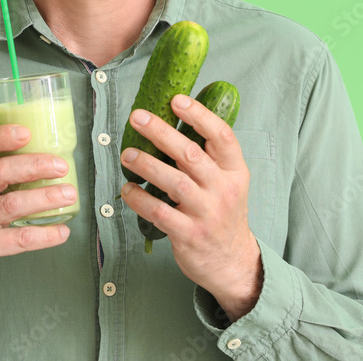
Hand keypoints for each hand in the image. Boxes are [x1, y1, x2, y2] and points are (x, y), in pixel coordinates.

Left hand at [119, 94, 262, 321]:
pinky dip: (139, 199)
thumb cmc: (223, 214)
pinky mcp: (188, 234)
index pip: (222, 136)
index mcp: (235, 172)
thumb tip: (172, 122)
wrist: (232, 262)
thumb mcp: (229, 183)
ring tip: (127, 154)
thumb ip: (208, 158)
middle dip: (161, 132)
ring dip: (147, 164)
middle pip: (191, 154)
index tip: (177, 100)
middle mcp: (223, 190)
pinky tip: (127, 189)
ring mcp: (206, 213)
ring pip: (174, 182)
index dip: (199, 115)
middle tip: (137, 117)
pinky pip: (159, 212)